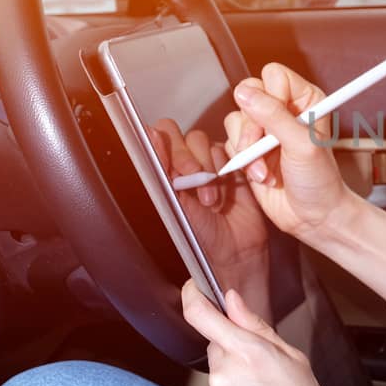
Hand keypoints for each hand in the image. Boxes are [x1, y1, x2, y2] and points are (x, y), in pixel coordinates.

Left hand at [149, 117, 269, 313]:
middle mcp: (188, 160)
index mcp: (166, 168)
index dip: (168, 145)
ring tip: (212, 202)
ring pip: (210, 146)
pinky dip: (230, 172)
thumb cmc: (199, 235)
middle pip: (188, 137)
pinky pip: (232, 154)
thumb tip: (150, 135)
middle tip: (195, 181)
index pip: (161, 136)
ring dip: (211, 173)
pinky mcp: (234, 165)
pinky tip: (228, 195)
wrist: (233, 251)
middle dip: (192, 159)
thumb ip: (163, 171)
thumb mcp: (175, 205)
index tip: (175, 166)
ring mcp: (213, 162)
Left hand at [180, 278, 355, 385]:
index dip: (192, 297)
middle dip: (236, 355)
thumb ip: (257, 327)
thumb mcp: (294, 359)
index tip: (192, 290)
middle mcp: (223, 377)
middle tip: (264, 374)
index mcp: (247, 353)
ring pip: (218, 381)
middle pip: (217, 350)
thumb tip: (233, 302)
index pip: (201, 315)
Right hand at [226, 63, 355, 240]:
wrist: (313, 216)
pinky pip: (231, 142)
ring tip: (267, 170)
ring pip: (236, 119)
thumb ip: (274, 116)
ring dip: (249, 150)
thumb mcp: (302, 145)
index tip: (279, 124)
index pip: (274, 75)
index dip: (270, 97)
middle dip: (252, 127)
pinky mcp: (252, 148)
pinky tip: (264, 176)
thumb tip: (245, 93)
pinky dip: (244, 162)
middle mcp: (284, 110)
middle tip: (265, 147)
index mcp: (305, 100)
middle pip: (248, 94)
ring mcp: (266, 129)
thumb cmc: (320, 182)